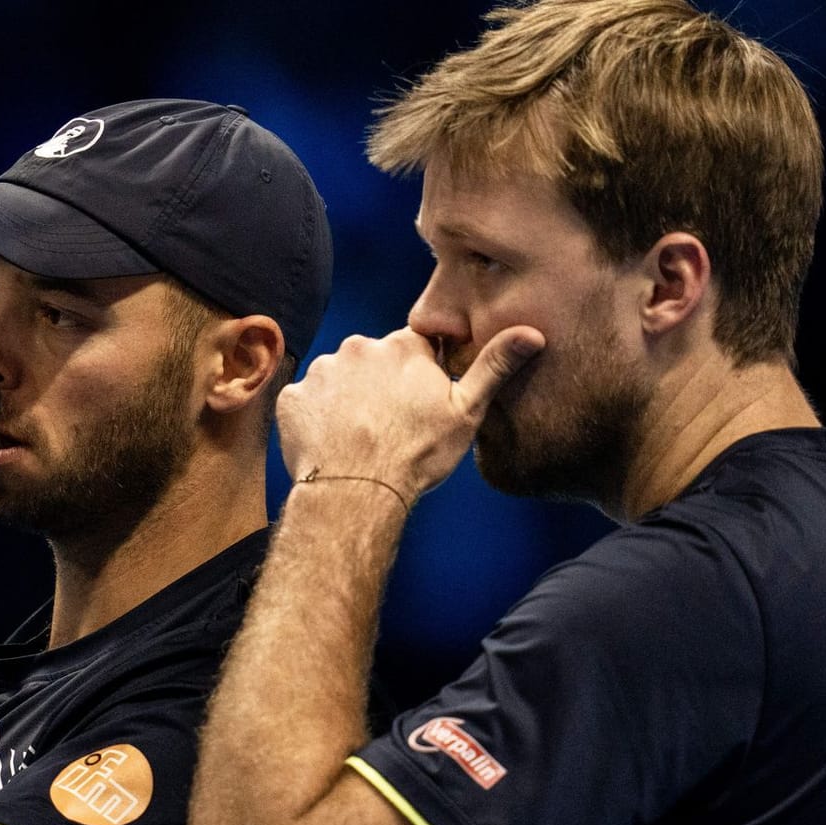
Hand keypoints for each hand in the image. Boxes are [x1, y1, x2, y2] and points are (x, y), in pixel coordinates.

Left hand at [276, 325, 543, 501]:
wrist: (357, 491)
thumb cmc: (417, 455)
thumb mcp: (466, 412)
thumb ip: (494, 366)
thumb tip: (532, 332)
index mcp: (403, 347)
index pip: (414, 348)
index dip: (419, 375)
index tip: (419, 404)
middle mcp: (359, 348)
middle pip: (374, 360)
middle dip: (380, 385)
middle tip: (389, 425)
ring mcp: (322, 372)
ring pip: (339, 379)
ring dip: (347, 400)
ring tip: (360, 437)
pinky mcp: (293, 397)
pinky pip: (307, 402)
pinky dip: (317, 418)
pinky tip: (333, 443)